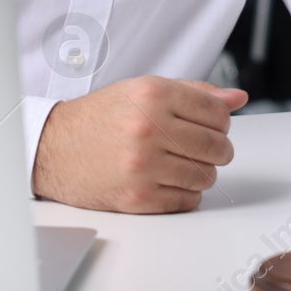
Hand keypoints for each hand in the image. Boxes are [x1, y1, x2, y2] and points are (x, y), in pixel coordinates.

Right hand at [31, 76, 248, 212]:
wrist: (54, 148)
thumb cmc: (99, 118)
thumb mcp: (143, 90)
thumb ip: (194, 92)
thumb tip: (236, 97)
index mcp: (153, 95)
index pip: (218, 113)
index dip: (222, 122)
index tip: (214, 125)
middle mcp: (148, 128)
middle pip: (217, 146)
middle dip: (218, 149)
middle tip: (204, 147)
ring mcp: (143, 165)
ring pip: (206, 176)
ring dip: (202, 172)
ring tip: (182, 163)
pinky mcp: (137, 197)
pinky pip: (186, 200)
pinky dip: (186, 194)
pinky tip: (169, 180)